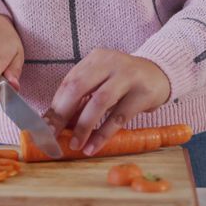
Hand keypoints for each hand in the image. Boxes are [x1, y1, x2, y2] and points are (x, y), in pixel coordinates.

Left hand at [44, 48, 170, 155]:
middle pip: (79, 87)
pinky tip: (94, 146)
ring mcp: (128, 76)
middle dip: (62, 114)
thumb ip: (82, 97)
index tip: (44, 127)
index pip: (69, 82)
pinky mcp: (143, 93)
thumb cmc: (124, 82)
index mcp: (95, 59)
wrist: (161, 74)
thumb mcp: (102, 81)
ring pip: (99, 101)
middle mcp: (110, 63)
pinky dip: (104, 134)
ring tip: (75, 145)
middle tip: (52, 136)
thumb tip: (55, 123)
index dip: (55, 106)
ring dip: (84, 126)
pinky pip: (119, 117)